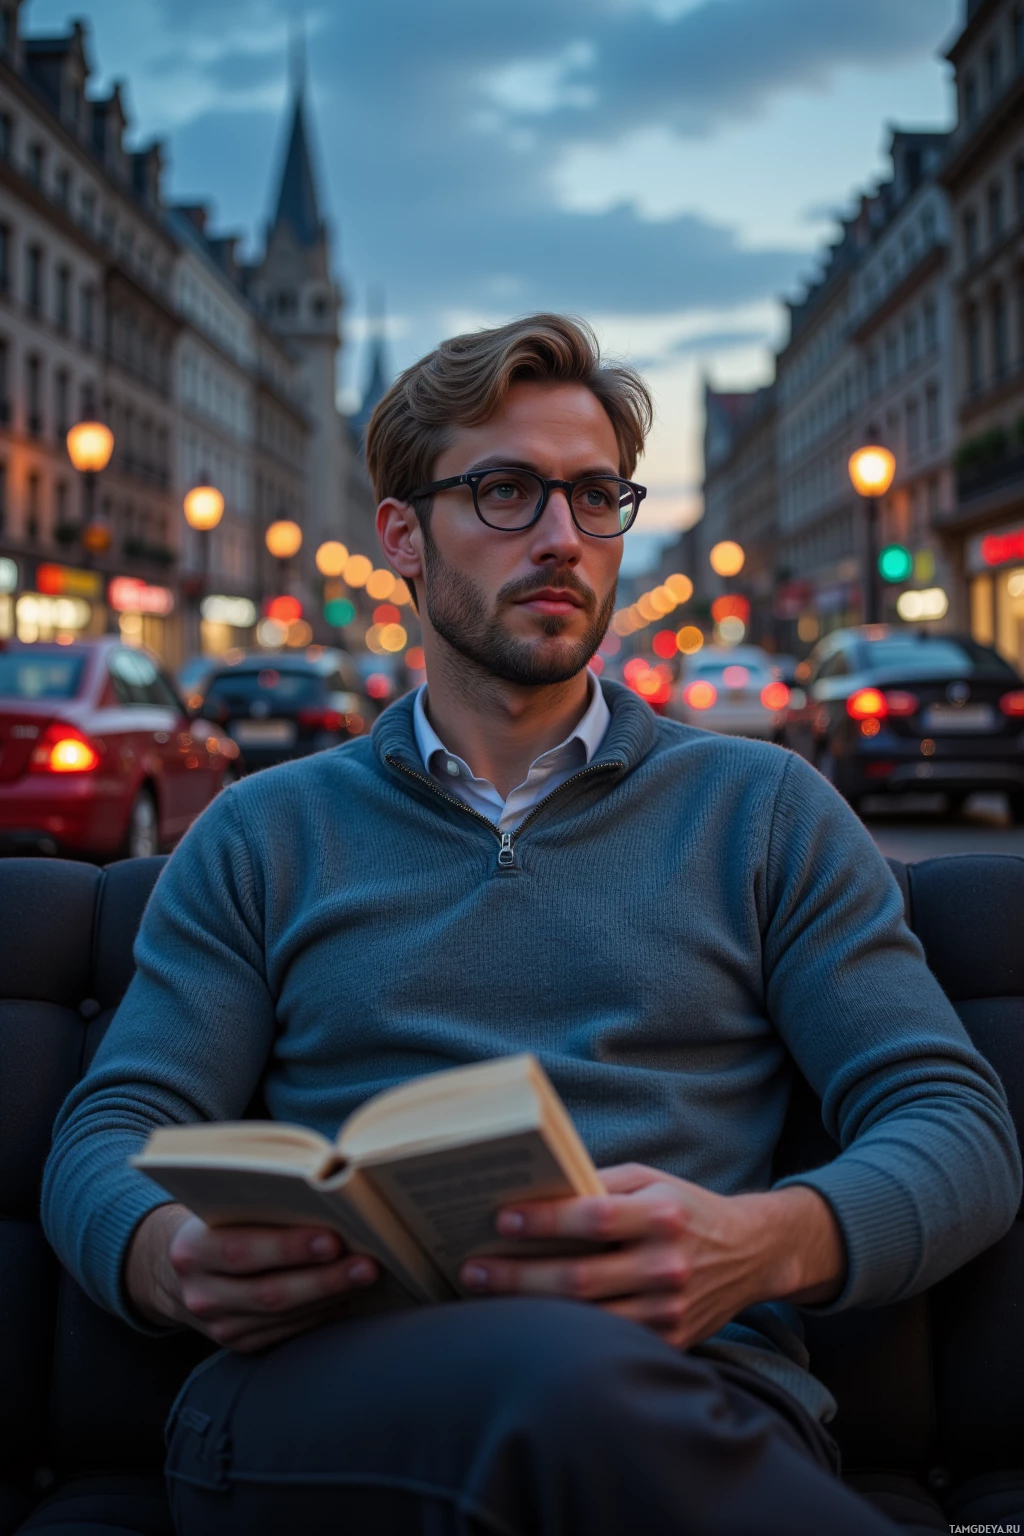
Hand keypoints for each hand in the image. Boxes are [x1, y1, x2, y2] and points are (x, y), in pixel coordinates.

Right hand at [125, 1204, 378, 1351]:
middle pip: (269, 1293)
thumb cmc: (217, 1222)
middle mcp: (200, 1294)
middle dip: (324, 1279)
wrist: (177, 1270)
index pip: (241, 1250)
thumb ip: (262, 1203)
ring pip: (282, 1317)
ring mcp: (218, 1326)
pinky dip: (319, 1314)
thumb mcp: (223, 1207)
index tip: (333, 1239)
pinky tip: (345, 1296)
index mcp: (192, 1250)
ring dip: (330, 1297)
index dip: (289, 1248)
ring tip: (365, 1277)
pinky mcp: (237, 1344)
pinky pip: (286, 1333)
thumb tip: (330, 1192)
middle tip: (367, 1264)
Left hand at [458, 1164, 844, 1350]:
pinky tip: (531, 1321)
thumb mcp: (649, 1180)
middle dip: (518, 1275)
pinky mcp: (669, 1341)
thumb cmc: (684, 1208)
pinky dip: (565, 1334)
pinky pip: (608, 1342)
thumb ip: (599, 1186)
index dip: (543, 1220)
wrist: (750, 1253)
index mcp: (662, 1216)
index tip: (501, 1218)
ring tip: (488, 1294)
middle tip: (473, 1269)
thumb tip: (536, 1192)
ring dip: (531, 1308)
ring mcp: (669, 1310)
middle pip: (578, 1279)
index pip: (592, 1219)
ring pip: (586, 1319)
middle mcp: (667, 1266)